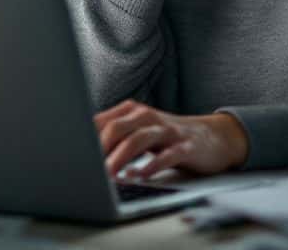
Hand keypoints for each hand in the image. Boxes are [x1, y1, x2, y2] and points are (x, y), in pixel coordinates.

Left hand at [95, 100, 248, 178]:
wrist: (214, 137)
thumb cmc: (168, 137)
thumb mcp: (140, 132)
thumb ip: (115, 137)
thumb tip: (82, 150)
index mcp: (133, 112)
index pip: (102, 122)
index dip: (86, 138)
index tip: (73, 155)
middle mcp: (148, 117)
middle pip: (118, 127)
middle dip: (100, 148)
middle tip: (87, 167)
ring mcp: (168, 131)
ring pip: (139, 139)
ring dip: (121, 158)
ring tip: (108, 175)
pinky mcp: (186, 146)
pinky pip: (167, 155)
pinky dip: (152, 165)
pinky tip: (141, 175)